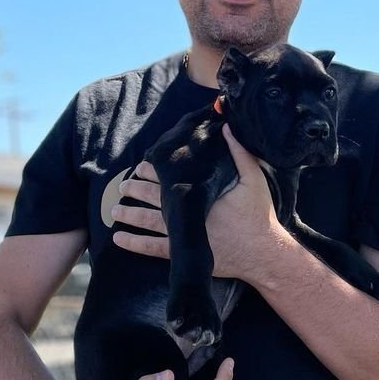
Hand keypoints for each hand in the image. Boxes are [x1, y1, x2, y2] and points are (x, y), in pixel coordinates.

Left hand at [111, 126, 281, 281]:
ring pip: (148, 221)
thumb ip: (240, 153)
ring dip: (129, 213)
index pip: (170, 177)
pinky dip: (134, 243)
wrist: (264, 252)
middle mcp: (188, 212)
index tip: (143, 165)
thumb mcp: (254, 180)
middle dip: (136, 188)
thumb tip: (226, 127)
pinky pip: (153, 248)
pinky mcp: (185, 251)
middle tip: (123, 184)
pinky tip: (119, 238)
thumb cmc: (259, 215)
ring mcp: (184, 233)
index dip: (153, 170)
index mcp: (201, 192)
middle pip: (153, 196)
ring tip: (115, 209)